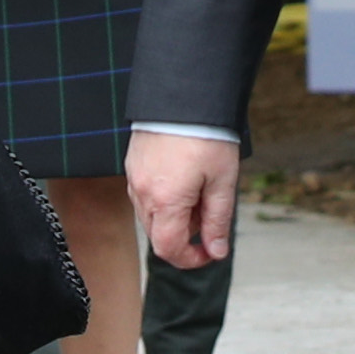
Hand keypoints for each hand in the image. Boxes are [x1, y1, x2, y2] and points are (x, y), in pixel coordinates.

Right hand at [129, 130, 240, 269]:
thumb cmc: (206, 135)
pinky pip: (144, 195)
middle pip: (158, 235)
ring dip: (175, 216)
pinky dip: (164, 199)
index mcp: (165, 201)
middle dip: (185, 235)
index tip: (210, 252)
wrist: (183, 94)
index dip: (190, 259)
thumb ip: (218, 221)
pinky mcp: (132, 164)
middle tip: (209, 213)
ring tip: (199, 190)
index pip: (169, 249)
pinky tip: (184, 178)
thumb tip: (217, 251)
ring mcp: (133, 178)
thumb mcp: (222, 181)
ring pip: (151, 216)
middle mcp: (142, 193)